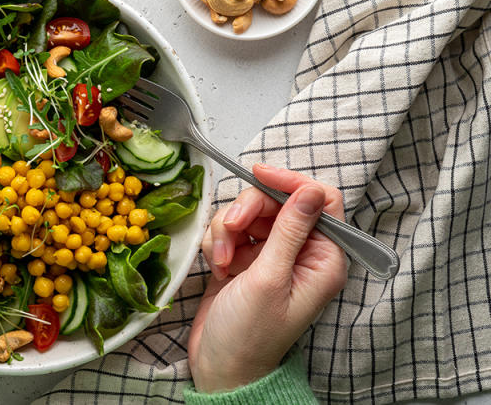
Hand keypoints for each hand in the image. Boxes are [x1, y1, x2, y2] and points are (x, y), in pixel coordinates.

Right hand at [187, 165, 347, 392]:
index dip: (291, 183)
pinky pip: (231, 229)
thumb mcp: (270, 279)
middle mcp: (301, 253)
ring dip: (228, 229)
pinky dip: (219, 241)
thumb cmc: (250, 335)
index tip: (259, 175)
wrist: (220, 367)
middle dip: (248, 211)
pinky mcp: (245, 259)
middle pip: (277, 202)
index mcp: (324, 260)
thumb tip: (310, 190)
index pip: (320, 200)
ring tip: (222, 260)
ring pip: (249, 213)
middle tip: (232, 230)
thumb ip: (289, 231)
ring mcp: (271, 255)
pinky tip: (217, 266)